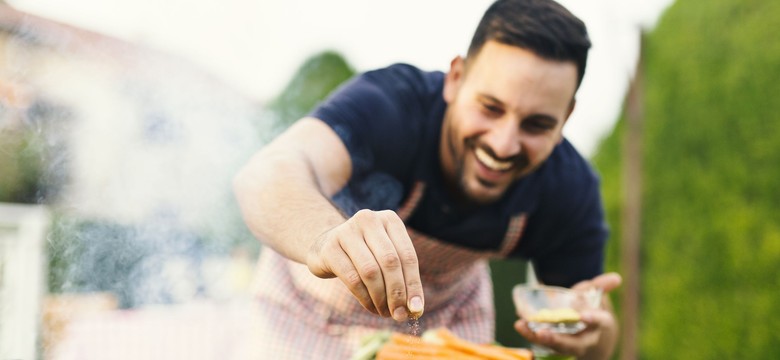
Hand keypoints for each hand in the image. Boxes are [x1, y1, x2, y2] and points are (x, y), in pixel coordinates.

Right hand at [305, 209, 424, 320]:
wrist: (325, 246)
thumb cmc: (365, 254)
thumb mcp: (385, 258)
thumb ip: (402, 278)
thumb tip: (415, 309)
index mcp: (389, 219)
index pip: (408, 255)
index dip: (413, 284)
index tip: (416, 308)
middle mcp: (369, 219)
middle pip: (390, 262)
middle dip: (397, 293)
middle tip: (399, 315)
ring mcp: (347, 231)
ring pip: (371, 271)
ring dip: (380, 298)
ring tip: (385, 312)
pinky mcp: (330, 248)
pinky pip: (352, 278)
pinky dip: (365, 298)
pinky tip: (371, 307)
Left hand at [514, 272, 621, 358]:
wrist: (595, 339)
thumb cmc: (593, 314)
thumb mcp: (598, 299)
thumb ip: (601, 287)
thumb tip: (616, 278)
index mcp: (600, 325)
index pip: (599, 322)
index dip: (592, 319)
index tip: (584, 315)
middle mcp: (585, 339)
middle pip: (572, 343)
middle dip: (558, 340)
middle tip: (543, 333)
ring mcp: (570, 344)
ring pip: (555, 346)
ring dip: (537, 338)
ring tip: (521, 326)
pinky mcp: (556, 344)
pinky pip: (543, 342)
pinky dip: (531, 334)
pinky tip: (519, 324)